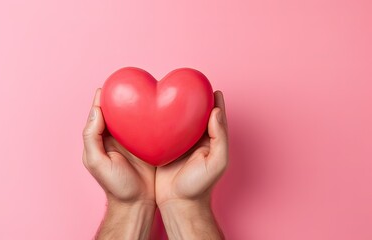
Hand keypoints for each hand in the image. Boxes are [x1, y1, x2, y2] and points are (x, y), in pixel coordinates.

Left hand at [82, 88, 155, 238]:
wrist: (138, 203)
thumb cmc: (116, 186)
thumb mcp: (97, 162)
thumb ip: (92, 136)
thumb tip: (97, 110)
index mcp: (102, 139)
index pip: (100, 114)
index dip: (104, 99)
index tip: (111, 85)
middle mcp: (117, 137)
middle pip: (118, 112)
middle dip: (123, 98)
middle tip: (131, 84)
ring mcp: (134, 141)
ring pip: (135, 118)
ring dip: (139, 105)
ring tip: (146, 91)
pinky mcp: (149, 145)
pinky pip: (150, 127)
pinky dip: (152, 118)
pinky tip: (159, 109)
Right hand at [155, 91, 228, 239]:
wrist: (178, 203)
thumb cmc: (199, 186)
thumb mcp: (215, 162)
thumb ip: (219, 137)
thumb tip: (216, 111)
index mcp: (210, 140)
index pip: (213, 115)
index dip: (212, 100)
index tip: (208, 86)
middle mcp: (195, 139)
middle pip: (194, 114)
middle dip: (192, 99)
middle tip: (186, 84)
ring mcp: (178, 144)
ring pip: (177, 120)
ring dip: (173, 107)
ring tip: (167, 92)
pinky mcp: (163, 148)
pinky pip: (162, 130)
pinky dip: (159, 120)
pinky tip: (152, 111)